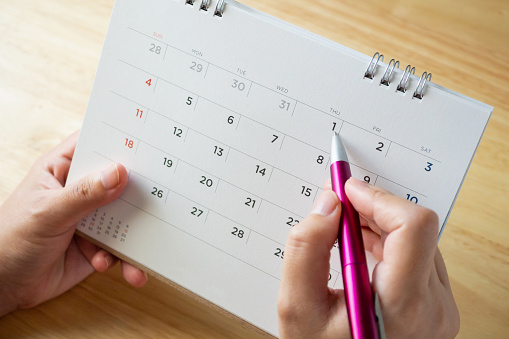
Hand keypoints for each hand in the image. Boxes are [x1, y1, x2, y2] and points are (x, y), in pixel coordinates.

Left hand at [0, 132, 147, 316]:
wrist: (3, 287)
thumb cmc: (10, 239)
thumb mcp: (47, 212)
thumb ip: (84, 194)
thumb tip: (118, 172)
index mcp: (63, 170)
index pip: (95, 144)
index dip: (120, 141)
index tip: (149, 143)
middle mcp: (81, 191)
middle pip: (120, 180)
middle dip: (140, 190)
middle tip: (163, 195)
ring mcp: (92, 218)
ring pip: (126, 217)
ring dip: (137, 233)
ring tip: (143, 248)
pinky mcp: (98, 245)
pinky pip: (122, 247)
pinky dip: (125, 259)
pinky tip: (116, 267)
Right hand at [278, 178, 459, 337]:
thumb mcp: (298, 309)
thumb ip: (305, 250)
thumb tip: (328, 205)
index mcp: (403, 308)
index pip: (413, 227)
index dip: (378, 199)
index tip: (348, 191)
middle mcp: (433, 306)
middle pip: (414, 228)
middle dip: (371, 208)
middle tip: (337, 205)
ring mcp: (440, 306)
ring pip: (418, 237)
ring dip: (379, 223)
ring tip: (343, 229)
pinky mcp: (437, 303)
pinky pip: (419, 252)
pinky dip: (388, 240)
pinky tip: (360, 244)